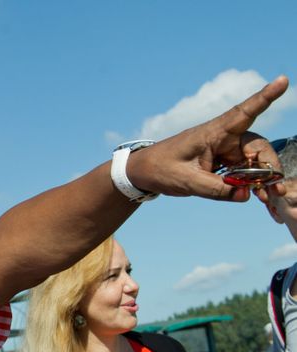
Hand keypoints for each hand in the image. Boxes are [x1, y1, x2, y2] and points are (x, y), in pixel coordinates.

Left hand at [127, 76, 287, 201]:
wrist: (142, 172)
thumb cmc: (161, 169)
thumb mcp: (187, 182)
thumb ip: (216, 189)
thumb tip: (246, 195)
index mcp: (212, 132)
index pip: (243, 112)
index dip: (265, 97)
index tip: (283, 80)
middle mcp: (223, 138)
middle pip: (257, 148)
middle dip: (270, 168)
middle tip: (277, 189)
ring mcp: (224, 151)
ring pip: (254, 162)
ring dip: (263, 179)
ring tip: (270, 198)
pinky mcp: (223, 163)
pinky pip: (244, 171)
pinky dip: (252, 183)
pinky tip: (259, 197)